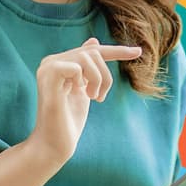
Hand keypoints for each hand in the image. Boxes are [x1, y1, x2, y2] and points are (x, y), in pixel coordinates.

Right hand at [26, 37, 141, 164]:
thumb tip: (93, 41)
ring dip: (98, 80)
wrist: (54, 144)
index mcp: (60, 63)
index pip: (92, 50)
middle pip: (93, 52)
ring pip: (88, 57)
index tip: (138, 51)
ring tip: (92, 98)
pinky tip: (78, 93)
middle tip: (99, 98)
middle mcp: (51, 62)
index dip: (117, 51)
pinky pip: (76, 66)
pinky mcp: (47, 76)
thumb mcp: (84, 91)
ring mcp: (47, 68)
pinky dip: (84, 81)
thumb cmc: (69, 122)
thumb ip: (88, 70)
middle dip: (105, 75)